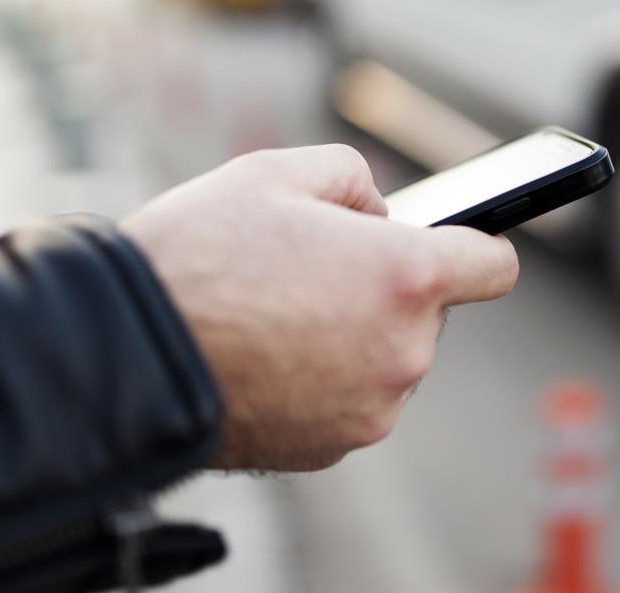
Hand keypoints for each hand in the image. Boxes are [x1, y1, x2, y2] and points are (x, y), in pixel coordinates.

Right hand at [121, 145, 518, 470]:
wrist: (124, 354)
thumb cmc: (197, 256)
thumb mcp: (275, 172)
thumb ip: (352, 178)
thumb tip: (377, 214)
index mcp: (404, 277)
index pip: (495, 265)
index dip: (477, 248)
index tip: (458, 246)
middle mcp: (402, 351)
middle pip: (429, 313)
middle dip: (387, 289)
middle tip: (315, 271)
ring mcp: (370, 408)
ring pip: (387, 359)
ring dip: (355, 337)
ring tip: (279, 315)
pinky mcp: (332, 447)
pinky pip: (350, 401)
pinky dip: (324, 382)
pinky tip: (268, 358)